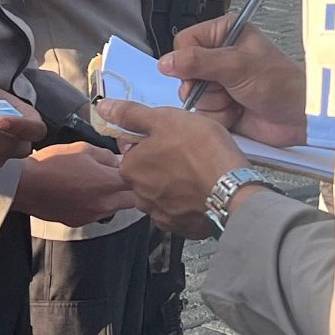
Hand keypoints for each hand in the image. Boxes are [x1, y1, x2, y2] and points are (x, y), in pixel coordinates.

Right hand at [11, 141, 135, 225]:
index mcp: (107, 183)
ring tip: (104, 183)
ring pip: (118, 208)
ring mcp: (93, 215)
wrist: (26, 186)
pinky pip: (100, 213)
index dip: (142, 171)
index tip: (139, 164)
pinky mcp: (81, 222)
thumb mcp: (83, 149)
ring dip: (117, 197)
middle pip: (135, 199)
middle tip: (127, 176)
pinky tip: (87, 193)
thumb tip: (121, 160)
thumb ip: (107, 156)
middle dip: (134, 188)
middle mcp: (105, 203)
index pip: (140, 180)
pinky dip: (100, 204)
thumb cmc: (52, 164)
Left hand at [90, 98, 249, 237]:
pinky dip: (187, 202)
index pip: (133, 150)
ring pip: (162, 193)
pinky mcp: (180, 227)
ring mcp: (160, 214)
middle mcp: (139, 194)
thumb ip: (132, 114)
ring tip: (198, 173)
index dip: (153, 140)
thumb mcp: (165, 119)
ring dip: (174, 184)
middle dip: (163, 164)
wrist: (231, 190)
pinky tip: (202, 191)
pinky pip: (179, 210)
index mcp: (130, 167)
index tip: (173, 137)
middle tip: (189, 153)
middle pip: (147, 173)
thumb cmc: (200, 150)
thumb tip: (103, 107)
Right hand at [160, 15, 306, 147]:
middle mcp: (219, 57)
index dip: (187, 60)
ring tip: (236, 100)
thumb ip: (199, 62)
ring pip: (192, 97)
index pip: (183, 43)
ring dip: (214, 104)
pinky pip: (202, 115)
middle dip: (204, 87)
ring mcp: (219, 83)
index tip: (203, 71)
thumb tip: (166, 62)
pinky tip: (238, 112)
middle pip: (183, 73)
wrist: (298, 116)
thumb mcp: (237, 65)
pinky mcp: (221, 106)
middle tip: (226, 88)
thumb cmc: (280, 83)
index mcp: (224, 34)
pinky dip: (219, 117)